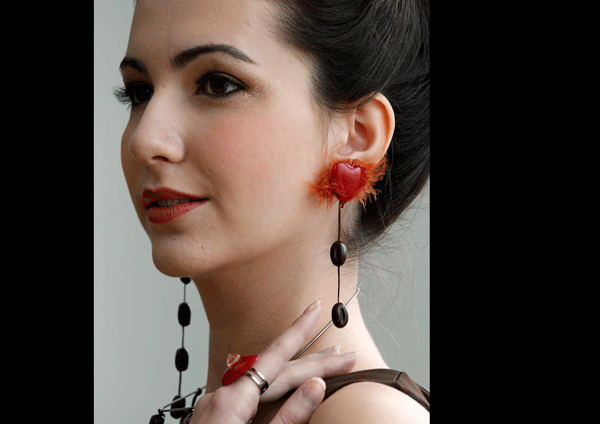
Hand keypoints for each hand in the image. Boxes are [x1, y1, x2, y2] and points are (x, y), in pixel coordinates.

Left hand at [189, 300, 357, 423]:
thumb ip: (289, 417)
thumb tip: (315, 385)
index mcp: (231, 400)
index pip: (275, 358)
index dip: (299, 333)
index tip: (315, 310)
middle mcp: (220, 395)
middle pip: (273, 369)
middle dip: (310, 359)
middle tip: (342, 352)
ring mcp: (214, 405)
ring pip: (260, 379)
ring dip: (292, 372)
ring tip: (321, 364)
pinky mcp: (214, 415)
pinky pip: (248, 391)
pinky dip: (271, 387)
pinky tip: (283, 382)